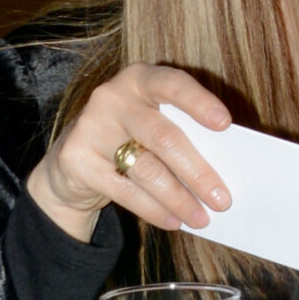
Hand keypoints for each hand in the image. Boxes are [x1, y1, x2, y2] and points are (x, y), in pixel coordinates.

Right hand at [26, 65, 233, 241]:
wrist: (72, 157)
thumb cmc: (132, 134)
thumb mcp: (154, 118)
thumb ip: (182, 129)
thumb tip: (223, 167)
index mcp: (140, 78)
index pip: (172, 84)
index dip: (199, 102)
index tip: (226, 124)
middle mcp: (112, 98)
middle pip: (164, 137)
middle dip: (198, 172)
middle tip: (222, 199)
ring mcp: (90, 128)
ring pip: (146, 170)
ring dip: (179, 199)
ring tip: (201, 217)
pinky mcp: (76, 161)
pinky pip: (125, 191)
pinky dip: (155, 210)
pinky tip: (174, 221)